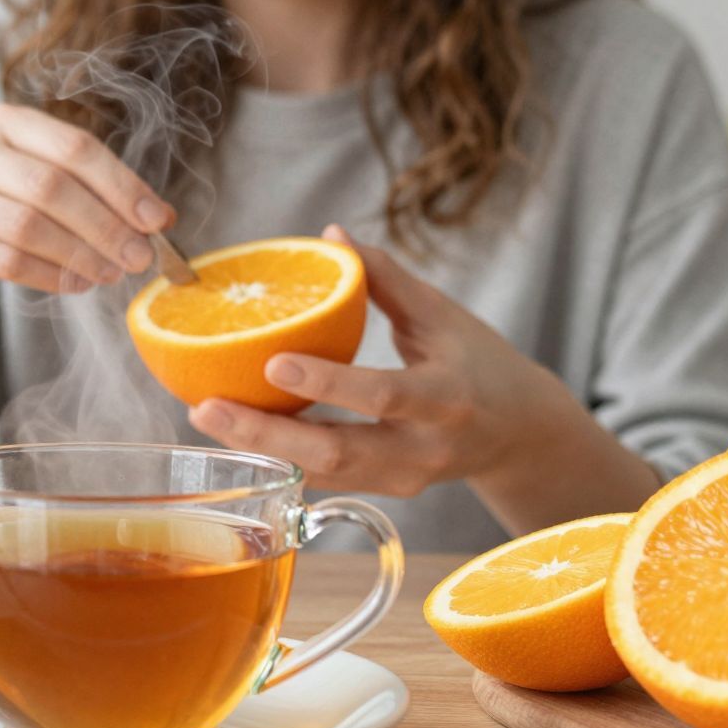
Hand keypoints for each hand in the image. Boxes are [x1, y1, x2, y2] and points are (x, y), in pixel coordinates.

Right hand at [0, 104, 175, 308]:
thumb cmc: (6, 212)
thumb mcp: (51, 190)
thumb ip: (101, 193)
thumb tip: (162, 216)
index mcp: (6, 122)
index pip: (73, 147)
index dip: (121, 184)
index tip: (156, 219)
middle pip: (51, 185)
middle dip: (105, 225)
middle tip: (141, 257)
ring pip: (28, 225)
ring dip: (81, 254)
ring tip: (113, 273)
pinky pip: (7, 260)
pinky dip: (51, 275)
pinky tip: (77, 284)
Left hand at [187, 226, 651, 530]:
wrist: (520, 434)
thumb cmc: (481, 364)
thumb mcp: (443, 315)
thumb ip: (386, 278)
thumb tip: (330, 235)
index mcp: (446, 397)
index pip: (382, 395)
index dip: (327, 383)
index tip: (272, 362)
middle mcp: (425, 448)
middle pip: (338, 451)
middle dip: (267, 435)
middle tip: (206, 408)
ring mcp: (404, 479)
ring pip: (324, 474)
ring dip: (260, 450)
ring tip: (207, 417)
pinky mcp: (386, 492)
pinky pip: (325, 480)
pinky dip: (278, 458)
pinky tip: (235, 433)